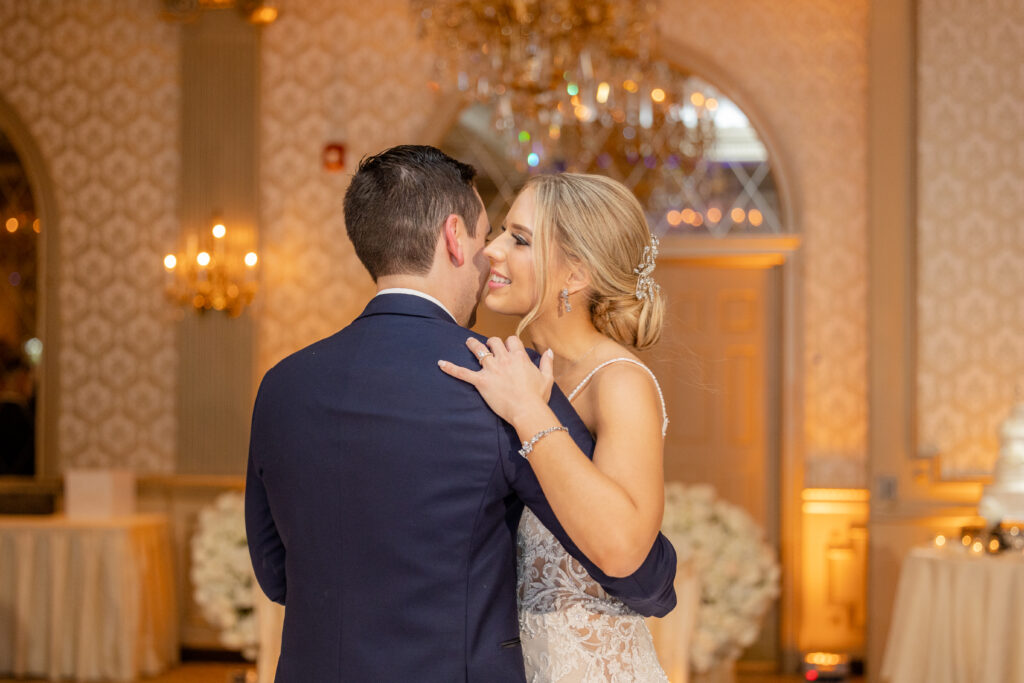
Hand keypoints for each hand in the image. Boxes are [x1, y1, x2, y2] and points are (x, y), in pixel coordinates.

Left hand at [438, 336, 553, 425]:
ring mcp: (491, 369)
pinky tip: (440, 364)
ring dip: (473, 345)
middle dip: (491, 342)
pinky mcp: (481, 381)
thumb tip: (548, 351)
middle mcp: (504, 359)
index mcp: (519, 357)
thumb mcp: (547, 378)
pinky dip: (451, 368)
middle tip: (489, 345)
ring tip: (468, 342)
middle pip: (494, 342)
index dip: (509, 342)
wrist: (527, 410)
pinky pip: (463, 373)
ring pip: (479, 350)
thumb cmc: (538, 397)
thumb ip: (546, 362)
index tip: (508, 346)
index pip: (511, 340)